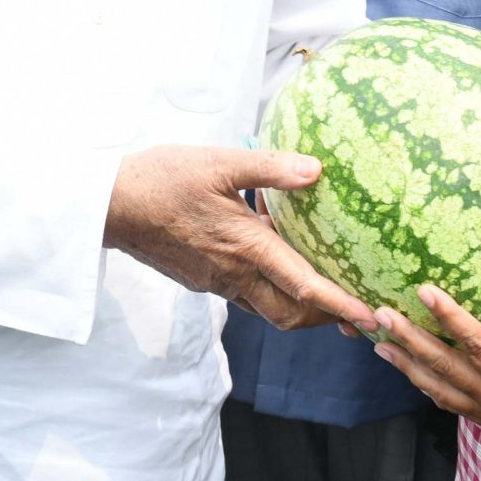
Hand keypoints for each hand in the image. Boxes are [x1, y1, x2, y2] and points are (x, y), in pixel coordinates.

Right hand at [105, 146, 374, 331]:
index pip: (304, 286)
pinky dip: (268, 288)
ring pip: (266, 307)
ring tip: (322, 290)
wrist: (109, 205)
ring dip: (297, 305)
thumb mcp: (218, 163)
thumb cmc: (162, 180)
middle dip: (324, 318)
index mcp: (245, 247)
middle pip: (289, 314)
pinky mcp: (200, 278)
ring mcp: (215, 281)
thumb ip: (269, 168)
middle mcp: (234, 274)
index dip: (341, 303)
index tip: (371, 317)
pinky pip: (244, 293)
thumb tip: (316, 170)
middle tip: (354, 310)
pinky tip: (271, 260)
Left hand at [370, 264, 480, 457]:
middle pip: (446, 370)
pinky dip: (430, 388)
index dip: (450, 317)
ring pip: (442, 392)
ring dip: (410, 367)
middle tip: (380, 316)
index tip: (424, 291)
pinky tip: (413, 373)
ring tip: (379, 345)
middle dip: (411, 341)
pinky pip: (454, 405)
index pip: (477, 347)